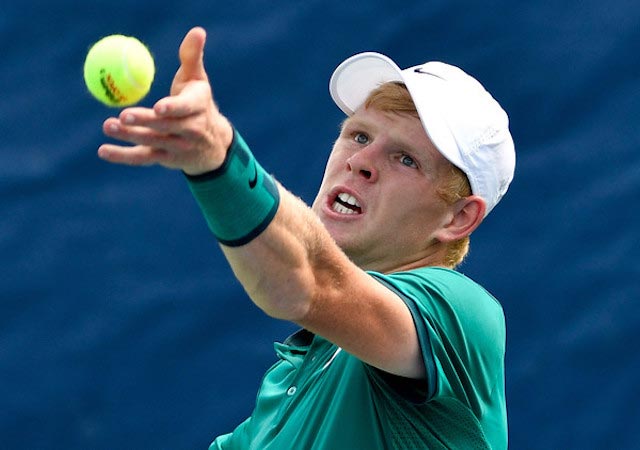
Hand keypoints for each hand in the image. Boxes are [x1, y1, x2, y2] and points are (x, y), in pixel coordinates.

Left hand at [98, 27, 232, 174]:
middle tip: (123, 115)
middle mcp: (190, 130)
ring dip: (129, 136)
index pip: (186, 109)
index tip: (159, 107)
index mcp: (198, 108)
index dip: (172, 109)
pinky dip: (123, 156)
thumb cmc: (199, 104)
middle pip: (165, 126)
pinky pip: (142, 158)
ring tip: (108, 125)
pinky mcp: (165, 159)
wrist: (213, 144)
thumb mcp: (198, 81)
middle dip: (145, 122)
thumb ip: (192, 57)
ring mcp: (177, 147)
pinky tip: (103, 151)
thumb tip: (197, 31)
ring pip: (151, 142)